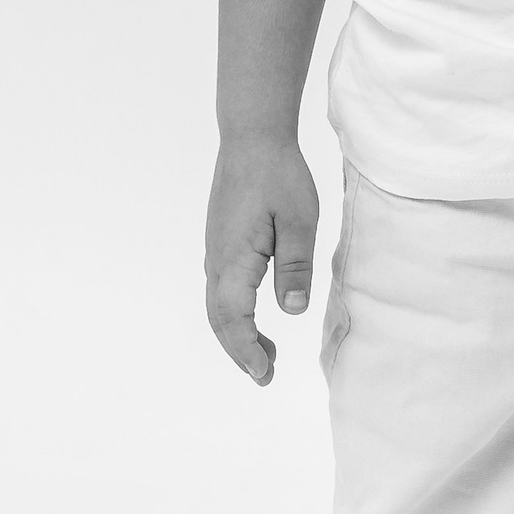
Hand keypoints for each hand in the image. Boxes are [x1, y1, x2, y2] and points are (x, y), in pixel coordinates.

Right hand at [204, 135, 321, 384]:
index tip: (264, 372)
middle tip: (265, 376)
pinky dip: (235, 313)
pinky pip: (221, 289)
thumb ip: (295, 267)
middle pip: (219, 319)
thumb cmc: (278, 175)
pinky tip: (255, 315)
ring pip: (217, 305)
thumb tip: (292, 310)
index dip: (247, 349)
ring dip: (237, 333)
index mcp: (234, 259)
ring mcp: (215, 251)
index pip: (234, 318)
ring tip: (266, 354)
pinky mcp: (220, 243)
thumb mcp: (299, 221)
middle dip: (240, 351)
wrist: (251, 138)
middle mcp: (217, 260)